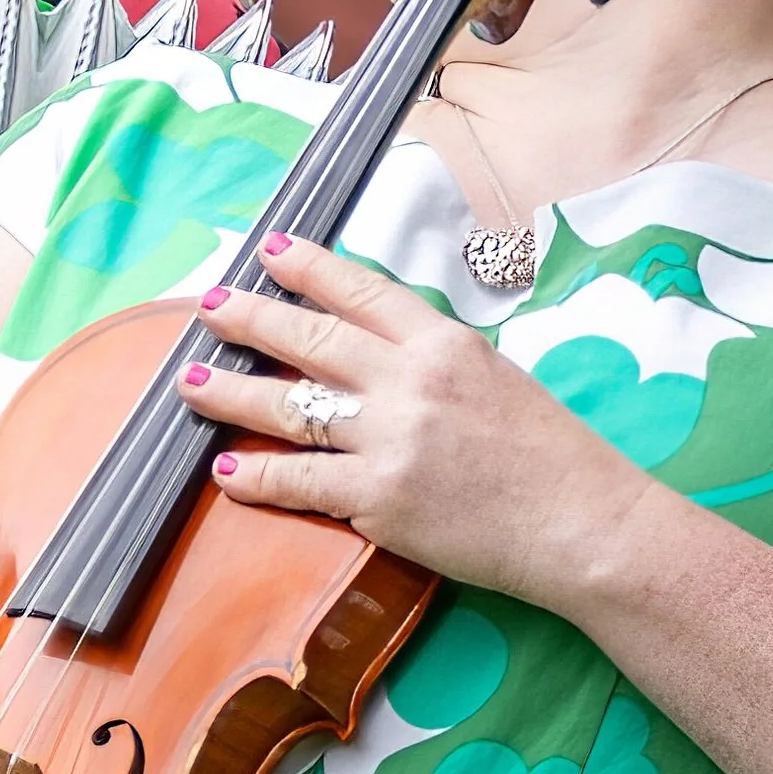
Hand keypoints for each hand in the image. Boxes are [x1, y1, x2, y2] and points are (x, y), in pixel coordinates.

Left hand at [172, 231, 642, 607]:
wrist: (584, 523)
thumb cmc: (550, 454)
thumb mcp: (495, 375)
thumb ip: (431, 357)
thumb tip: (374, 346)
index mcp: (442, 342)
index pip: (361, 291)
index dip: (308, 268)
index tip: (270, 250)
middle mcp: (410, 381)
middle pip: (310, 339)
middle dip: (250, 318)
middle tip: (208, 306)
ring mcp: (390, 439)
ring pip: (289, 407)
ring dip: (230, 393)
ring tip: (189, 383)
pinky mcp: (381, 498)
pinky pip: (300, 481)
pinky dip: (257, 477)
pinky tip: (226, 471)